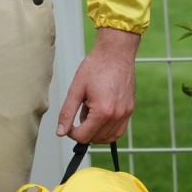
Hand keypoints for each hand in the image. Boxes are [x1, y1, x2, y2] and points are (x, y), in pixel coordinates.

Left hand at [56, 27, 140, 143]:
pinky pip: (119, 131)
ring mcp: (126, 113)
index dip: (72, 133)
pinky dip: (108, 130)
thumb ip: (67, 112)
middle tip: (81, 110)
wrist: (116, 52)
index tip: (69, 124)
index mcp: (102, 111)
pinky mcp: (130, 110)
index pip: (84, 136)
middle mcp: (117, 115)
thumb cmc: (97, 66)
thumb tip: (61, 131)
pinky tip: (101, 116)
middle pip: (95, 138)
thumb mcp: (76, 88)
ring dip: (96, 132)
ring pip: (108, 138)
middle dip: (84, 130)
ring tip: (91, 111)